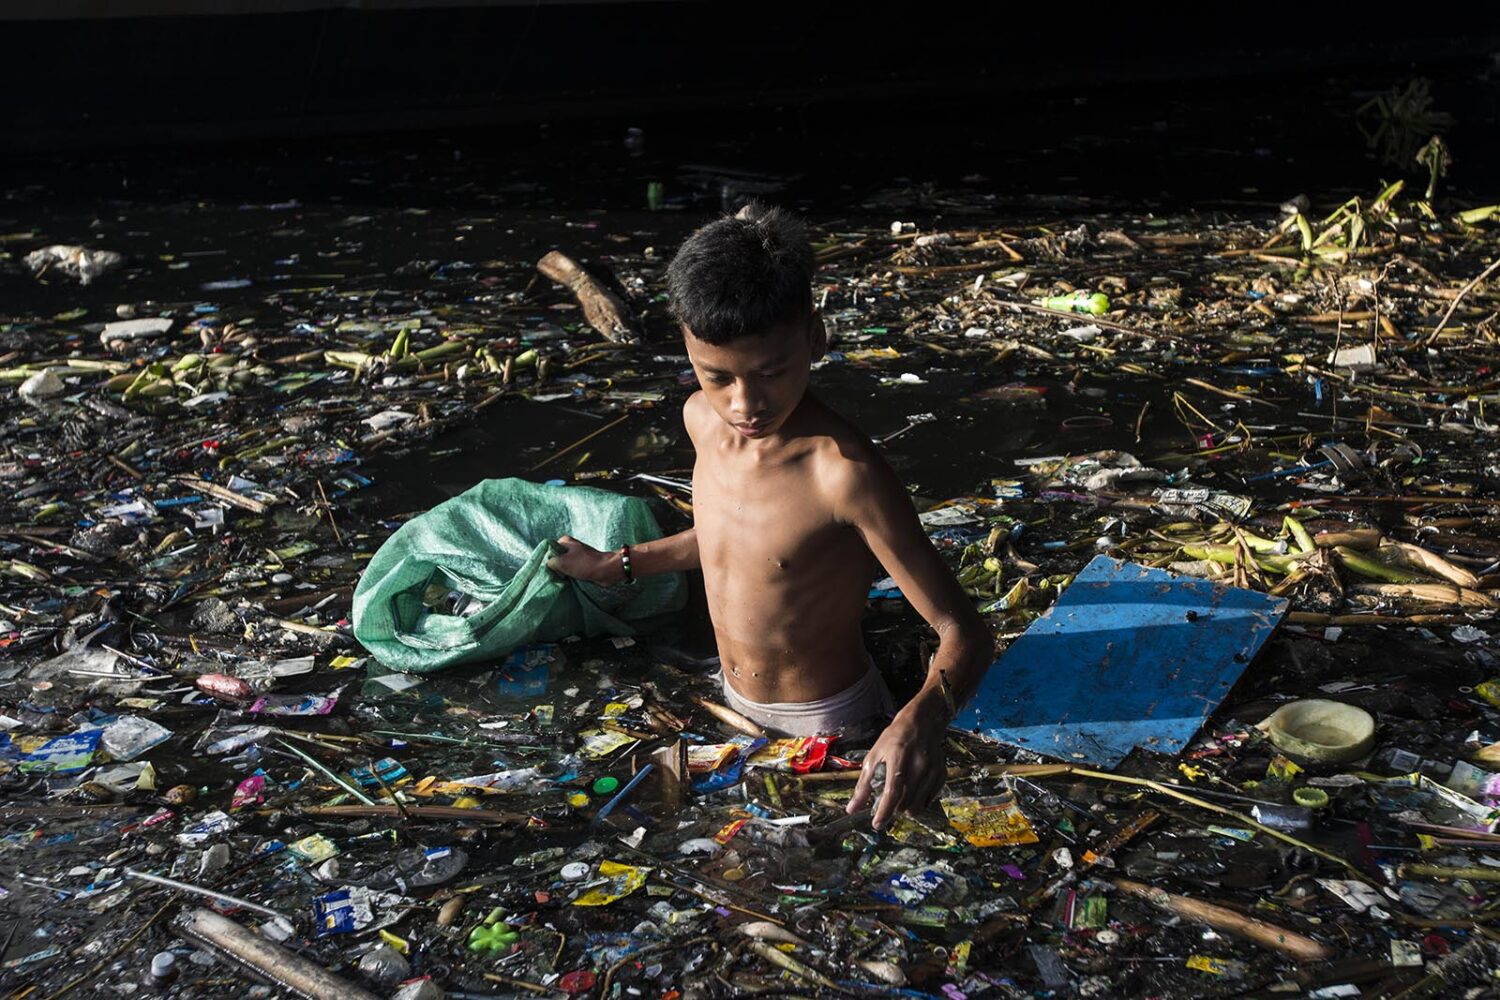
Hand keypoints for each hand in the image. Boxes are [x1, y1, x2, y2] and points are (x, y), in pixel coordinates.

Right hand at [545, 535, 620, 584]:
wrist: (606, 570)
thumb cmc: (585, 564)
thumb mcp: (562, 562)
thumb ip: (551, 562)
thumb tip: (549, 565)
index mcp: (565, 541)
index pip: (549, 549)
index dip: (548, 560)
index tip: (550, 569)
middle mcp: (571, 546)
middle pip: (556, 558)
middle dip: (556, 567)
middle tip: (557, 575)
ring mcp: (577, 556)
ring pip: (564, 565)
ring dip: (563, 573)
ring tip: (564, 578)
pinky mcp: (583, 564)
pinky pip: (571, 570)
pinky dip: (570, 575)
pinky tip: (569, 580)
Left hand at [846, 691, 947, 830]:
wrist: (922, 723)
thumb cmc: (894, 739)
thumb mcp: (874, 756)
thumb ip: (863, 784)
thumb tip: (852, 809)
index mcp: (899, 756)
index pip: (892, 791)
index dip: (884, 811)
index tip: (877, 824)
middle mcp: (919, 764)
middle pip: (905, 803)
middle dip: (894, 809)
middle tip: (888, 802)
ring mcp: (932, 770)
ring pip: (918, 806)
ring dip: (906, 808)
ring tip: (900, 796)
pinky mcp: (941, 774)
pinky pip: (929, 800)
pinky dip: (919, 801)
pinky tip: (913, 789)